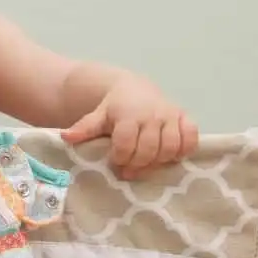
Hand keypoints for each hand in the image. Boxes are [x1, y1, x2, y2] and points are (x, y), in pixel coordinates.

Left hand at [61, 76, 197, 178]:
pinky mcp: (185, 118)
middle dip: (138, 164)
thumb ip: (85, 128)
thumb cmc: (113, 109)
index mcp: (128, 114)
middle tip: (130, 169)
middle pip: (149, 149)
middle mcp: (152, 114)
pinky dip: (184, 149)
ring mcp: (170, 116)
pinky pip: (191, 138)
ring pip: (170, 147)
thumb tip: (66, 137)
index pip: (127, 143)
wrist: (133, 88)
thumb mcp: (97, 116)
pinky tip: (171, 155)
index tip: (116, 161)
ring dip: (159, 160)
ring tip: (148, 162)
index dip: (121, 157)